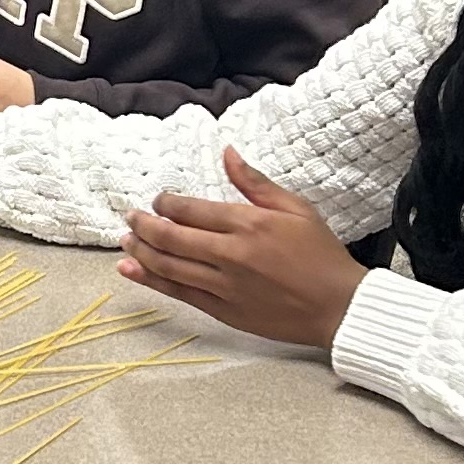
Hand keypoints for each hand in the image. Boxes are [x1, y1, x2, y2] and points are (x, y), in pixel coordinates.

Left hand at [116, 148, 366, 349]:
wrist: (337, 306)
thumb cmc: (320, 254)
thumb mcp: (295, 208)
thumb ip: (255, 182)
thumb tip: (227, 152)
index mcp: (248, 224)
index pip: (190, 210)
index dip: (166, 203)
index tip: (158, 200)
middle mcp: (231, 255)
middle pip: (171, 237)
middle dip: (144, 224)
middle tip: (131, 216)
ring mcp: (224, 286)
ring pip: (168, 266)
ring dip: (141, 251)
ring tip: (126, 240)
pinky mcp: (223, 311)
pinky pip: (179, 293)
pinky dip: (151, 280)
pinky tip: (131, 270)